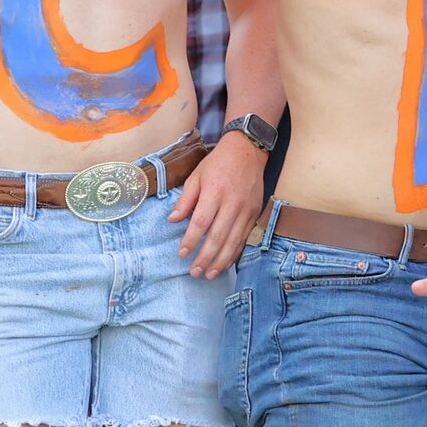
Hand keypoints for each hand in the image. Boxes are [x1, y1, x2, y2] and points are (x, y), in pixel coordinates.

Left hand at [166, 130, 264, 277]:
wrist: (247, 151)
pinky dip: (235, 253)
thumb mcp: (196, 176)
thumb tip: (172, 220)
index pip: (201, 222)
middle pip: (218, 236)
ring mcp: (246, 210)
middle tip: (194, 272)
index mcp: (215, 192)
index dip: (191, 240)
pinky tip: (225, 264)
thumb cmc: (218, 163)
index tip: (182, 253)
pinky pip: (244, 238)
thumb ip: (185, 199)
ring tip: (209, 274)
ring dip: (221, 261)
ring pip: (233, 241)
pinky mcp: (255, 214)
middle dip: (205, 257)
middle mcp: (232, 203)